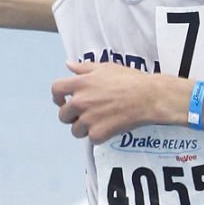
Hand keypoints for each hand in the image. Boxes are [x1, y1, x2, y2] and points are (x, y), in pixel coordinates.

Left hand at [51, 59, 174, 141]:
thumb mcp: (105, 68)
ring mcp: (88, 119)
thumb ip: (84, 68)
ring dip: (84, 128)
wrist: (147, 97)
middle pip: (63, 115)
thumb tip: (68, 65)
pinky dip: (98, 136)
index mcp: (80, 83)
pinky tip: (109, 127)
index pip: (55, 90)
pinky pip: (91, 139)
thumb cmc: (129, 80)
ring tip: (98, 122)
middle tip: (85, 115)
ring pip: (75, 130)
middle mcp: (80, 102)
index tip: (63, 101)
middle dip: (71, 116)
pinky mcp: (98, 134)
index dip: (57, 97)